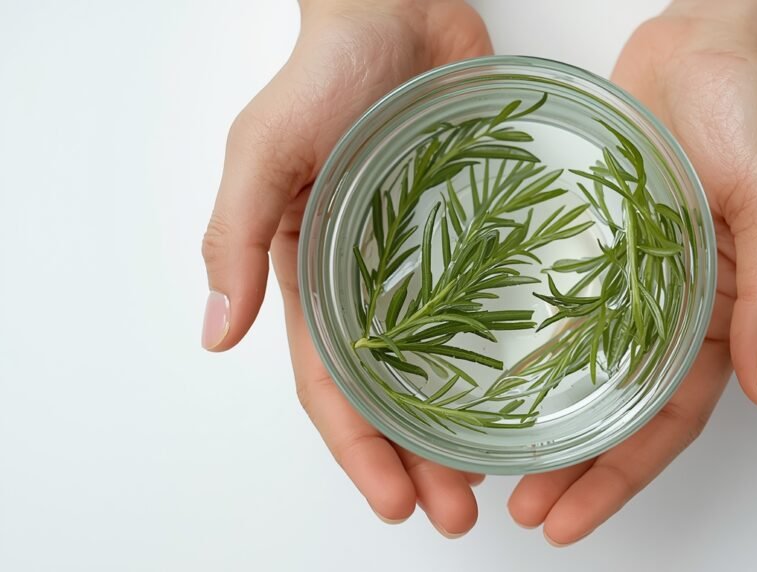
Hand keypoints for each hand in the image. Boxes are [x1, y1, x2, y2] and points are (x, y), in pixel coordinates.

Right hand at [200, 0, 491, 536]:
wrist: (400, 7)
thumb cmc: (326, 70)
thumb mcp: (266, 149)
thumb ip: (237, 236)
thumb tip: (215, 333)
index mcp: (313, 276)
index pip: (330, 385)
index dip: (359, 451)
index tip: (395, 504)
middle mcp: (370, 283)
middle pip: (392, 393)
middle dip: (418, 460)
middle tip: (459, 512)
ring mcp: (425, 264)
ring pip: (443, 367)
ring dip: (462, 426)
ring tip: (497, 478)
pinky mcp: (473, 236)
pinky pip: (489, 308)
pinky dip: (501, 359)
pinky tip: (530, 393)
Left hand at [507, 9, 756, 544]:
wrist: (707, 44)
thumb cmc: (751, 113)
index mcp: (717, 314)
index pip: (668, 417)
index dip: (622, 473)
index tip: (572, 518)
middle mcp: (666, 308)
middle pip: (617, 408)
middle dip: (575, 468)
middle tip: (524, 512)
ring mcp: (624, 279)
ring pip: (580, 370)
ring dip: (544, 423)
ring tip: (496, 471)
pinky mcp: (588, 242)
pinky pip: (555, 307)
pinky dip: (527, 350)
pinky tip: (490, 383)